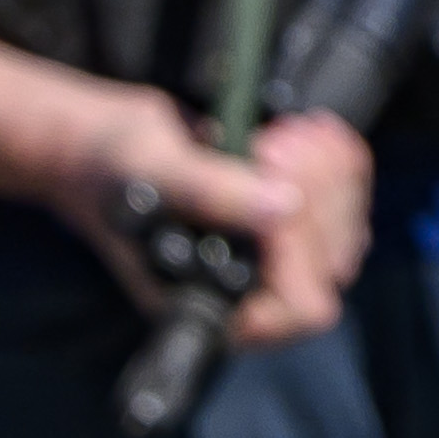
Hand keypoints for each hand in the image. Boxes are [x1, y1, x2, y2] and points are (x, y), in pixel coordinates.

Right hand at [46, 86, 372, 353]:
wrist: (94, 141)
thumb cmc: (108, 169)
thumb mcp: (157, 174)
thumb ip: (215, 193)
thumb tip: (283, 205)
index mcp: (212, 306)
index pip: (301, 307)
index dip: (305, 251)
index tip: (277, 194)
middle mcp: (245, 289)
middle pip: (335, 261)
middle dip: (318, 195)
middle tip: (270, 149)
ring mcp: (267, 253)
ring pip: (345, 225)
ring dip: (326, 171)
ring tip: (276, 138)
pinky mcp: (280, 216)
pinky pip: (338, 197)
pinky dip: (331, 158)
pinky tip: (298, 130)